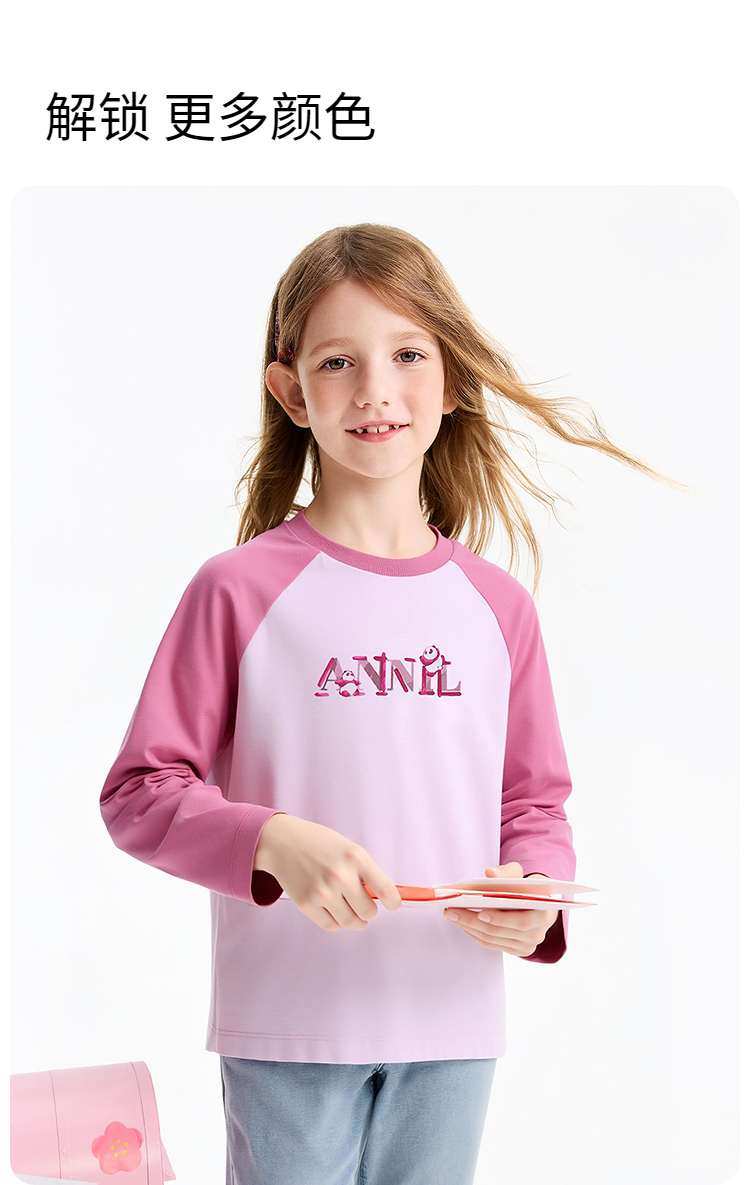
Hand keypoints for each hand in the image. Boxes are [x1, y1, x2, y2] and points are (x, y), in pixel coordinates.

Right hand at [253, 814, 402, 932]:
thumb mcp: (348, 849)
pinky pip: (331, 925)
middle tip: (365, 906)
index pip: (385, 889)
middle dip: (369, 911)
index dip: (394, 902)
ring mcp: (322, 892)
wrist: (283, 842)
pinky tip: (334, 910)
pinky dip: (336, 922)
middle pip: (368, 911)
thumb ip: (365, 871)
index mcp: (356, 857)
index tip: (393, 905)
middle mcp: (340, 875)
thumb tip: (383, 898)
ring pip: (350, 922)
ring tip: (351, 912)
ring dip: (355, 920)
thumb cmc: (318, 844)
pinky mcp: (306, 904)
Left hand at [443, 861, 559, 956]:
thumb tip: (490, 874)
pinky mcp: (517, 950)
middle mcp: (538, 934)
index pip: (521, 921)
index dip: (500, 919)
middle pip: (500, 931)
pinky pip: (491, 944)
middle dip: (473, 921)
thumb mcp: (521, 874)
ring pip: (492, 939)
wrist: (538, 903)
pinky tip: (462, 923)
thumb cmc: (528, 886)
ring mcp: (527, 945)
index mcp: (545, 913)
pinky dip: (474, 933)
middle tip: (451, 911)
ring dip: (469, 928)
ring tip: (452, 915)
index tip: (480, 912)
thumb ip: (507, 872)